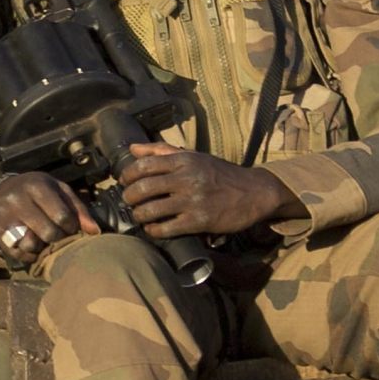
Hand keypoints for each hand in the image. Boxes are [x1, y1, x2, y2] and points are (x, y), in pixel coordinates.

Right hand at [0, 172, 92, 266]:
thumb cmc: (34, 191)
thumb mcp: (57, 190)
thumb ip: (77, 208)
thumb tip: (95, 231)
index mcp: (36, 186)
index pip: (61, 215)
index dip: (71, 226)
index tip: (70, 226)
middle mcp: (17, 200)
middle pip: (48, 232)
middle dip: (59, 238)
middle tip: (59, 235)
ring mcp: (4, 217)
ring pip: (32, 245)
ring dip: (42, 247)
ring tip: (43, 238)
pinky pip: (19, 254)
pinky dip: (29, 255)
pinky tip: (32, 245)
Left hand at [117, 146, 298, 240]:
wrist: (254, 192)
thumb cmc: (220, 173)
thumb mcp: (194, 156)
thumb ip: (162, 150)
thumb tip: (132, 149)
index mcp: (184, 160)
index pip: (144, 165)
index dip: (127, 175)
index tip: (124, 182)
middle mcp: (186, 178)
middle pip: (143, 188)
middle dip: (129, 197)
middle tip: (129, 201)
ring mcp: (192, 201)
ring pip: (151, 210)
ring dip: (139, 215)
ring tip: (140, 215)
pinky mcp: (199, 221)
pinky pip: (166, 228)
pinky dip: (154, 230)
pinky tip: (154, 229)